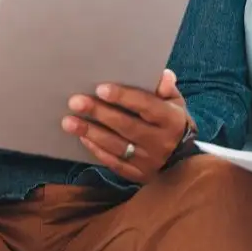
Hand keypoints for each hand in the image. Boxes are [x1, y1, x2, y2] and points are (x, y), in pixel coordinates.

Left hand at [61, 69, 190, 183]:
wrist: (183, 163)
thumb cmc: (173, 124)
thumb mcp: (176, 104)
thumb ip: (167, 89)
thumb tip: (163, 75)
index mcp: (171, 120)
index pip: (146, 106)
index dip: (124, 97)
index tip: (101, 88)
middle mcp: (160, 142)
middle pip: (127, 126)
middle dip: (100, 113)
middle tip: (76, 101)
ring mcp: (148, 161)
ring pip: (116, 146)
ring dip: (91, 132)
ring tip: (68, 121)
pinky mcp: (137, 175)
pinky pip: (114, 163)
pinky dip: (97, 150)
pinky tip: (83, 137)